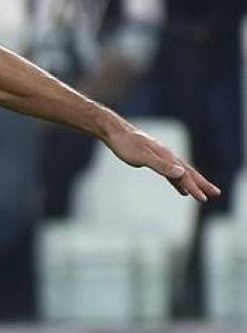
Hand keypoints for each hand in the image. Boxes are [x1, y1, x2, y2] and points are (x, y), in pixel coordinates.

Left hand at [105, 123, 220, 202]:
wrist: (116, 133)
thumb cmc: (127, 145)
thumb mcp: (142, 157)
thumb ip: (161, 165)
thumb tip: (181, 172)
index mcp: (167, 157)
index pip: (185, 175)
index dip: (194, 187)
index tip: (203, 199)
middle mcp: (168, 157)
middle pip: (189, 173)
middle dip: (202, 184)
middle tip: (216, 194)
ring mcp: (162, 159)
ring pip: (182, 174)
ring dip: (192, 185)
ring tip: (202, 195)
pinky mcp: (155, 161)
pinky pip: (171, 175)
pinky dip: (178, 183)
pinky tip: (181, 190)